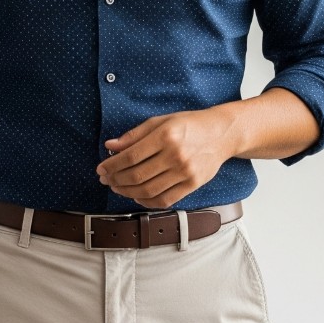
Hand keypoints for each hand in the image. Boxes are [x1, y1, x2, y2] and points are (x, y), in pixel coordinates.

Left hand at [96, 106, 238, 208]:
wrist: (222, 133)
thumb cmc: (190, 124)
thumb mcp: (161, 121)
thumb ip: (135, 135)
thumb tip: (110, 146)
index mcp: (166, 135)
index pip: (131, 156)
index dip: (112, 165)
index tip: (101, 168)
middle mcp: (175, 155)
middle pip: (137, 175)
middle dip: (115, 180)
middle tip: (105, 179)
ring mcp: (185, 172)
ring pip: (148, 190)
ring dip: (127, 192)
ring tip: (117, 187)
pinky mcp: (192, 185)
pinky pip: (164, 200)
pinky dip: (146, 201)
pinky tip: (136, 196)